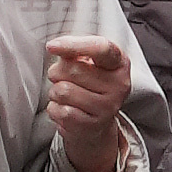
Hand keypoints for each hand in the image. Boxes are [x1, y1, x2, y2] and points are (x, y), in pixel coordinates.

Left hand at [46, 35, 131, 171]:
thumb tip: (56, 47)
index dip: (73, 45)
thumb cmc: (90, 84)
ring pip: (63, 91)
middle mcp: (119, 85)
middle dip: (58, 72)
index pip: (100, 48)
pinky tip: (66, 108)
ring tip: (66, 94)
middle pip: (73, 69)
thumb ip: (75, 50)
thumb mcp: (88, 61)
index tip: (51, 46)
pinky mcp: (93, 126)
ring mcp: (108, 108)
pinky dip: (55, 108)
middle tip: (63, 77)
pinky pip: (60, 111)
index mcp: (120, 63)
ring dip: (55, 91)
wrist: (96, 121)